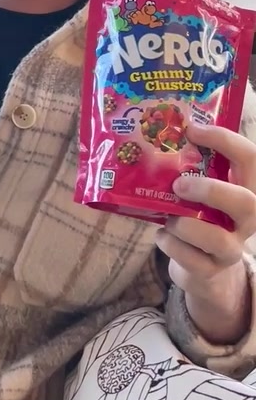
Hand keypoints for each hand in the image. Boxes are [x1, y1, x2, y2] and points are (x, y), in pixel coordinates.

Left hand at [157, 123, 255, 343]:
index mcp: (247, 188)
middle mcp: (247, 219)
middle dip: (211, 190)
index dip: (224, 140)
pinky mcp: (211, 270)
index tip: (193, 130)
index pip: (249, 158)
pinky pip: (192, 260)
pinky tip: (161, 235)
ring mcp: (232, 248)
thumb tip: (152, 132)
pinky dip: (170, 245)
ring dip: (185, 225)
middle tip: (178, 185)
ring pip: (219, 239)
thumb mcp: (203, 187)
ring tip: (168, 217)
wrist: (201, 263)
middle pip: (247, 203)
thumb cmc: (199, 213)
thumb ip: (191, 166)